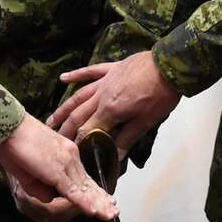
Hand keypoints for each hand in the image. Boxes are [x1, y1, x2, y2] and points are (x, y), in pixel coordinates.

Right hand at [0, 114, 115, 221]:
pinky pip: (72, 190)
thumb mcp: (27, 172)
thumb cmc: (14, 143)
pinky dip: (82, 202)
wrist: (9, 126)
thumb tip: (49, 197)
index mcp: (66, 153)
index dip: (94, 190)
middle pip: (88, 183)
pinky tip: (92, 211)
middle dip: (101, 199)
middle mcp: (70, 157)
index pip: (82, 176)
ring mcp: (65, 163)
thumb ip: (38, 186)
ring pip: (84, 188)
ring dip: (97, 204)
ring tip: (108, 215)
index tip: (105, 200)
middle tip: (113, 211)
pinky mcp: (56, 170)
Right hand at [49, 52, 179, 154]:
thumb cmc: (161, 95)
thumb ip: (128, 138)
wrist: (170, 65)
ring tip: (51, 119)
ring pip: (79, 95)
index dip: (79, 142)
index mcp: (110, 110)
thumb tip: (115, 156)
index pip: (88, 130)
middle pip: (78, 114)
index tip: (72, 152)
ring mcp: (105, 80)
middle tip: (54, 139)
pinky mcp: (112, 68)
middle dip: (65, 128)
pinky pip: (90, 71)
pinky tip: (63, 78)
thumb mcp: (146, 121)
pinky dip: (76, 75)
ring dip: (64, 107)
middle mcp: (102, 95)